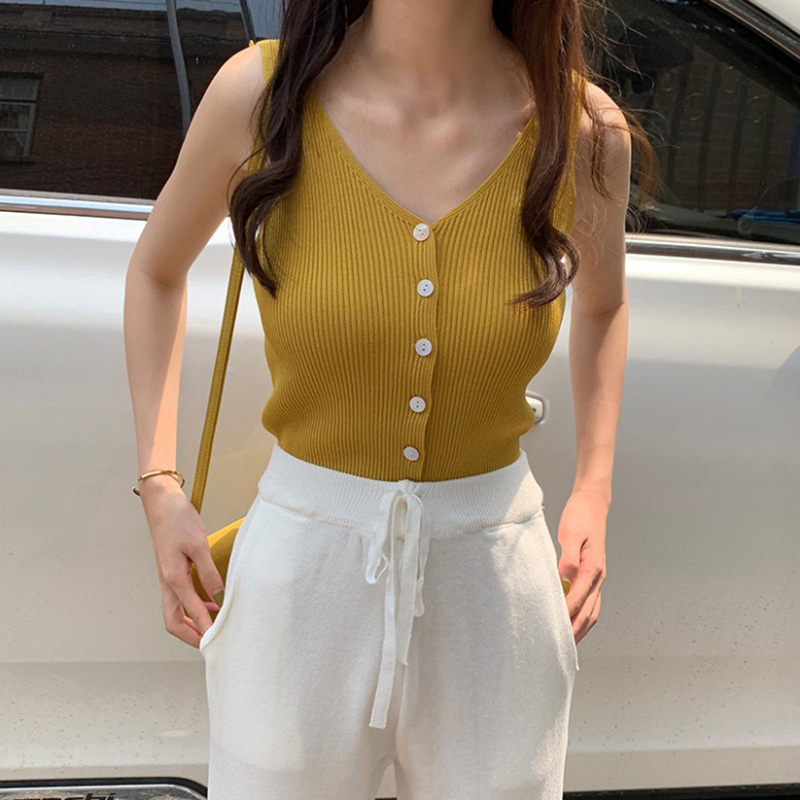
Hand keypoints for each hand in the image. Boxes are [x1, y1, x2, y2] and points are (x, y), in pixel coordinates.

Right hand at [138, 477, 224, 647]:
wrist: (160, 501)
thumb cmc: (177, 519)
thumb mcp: (199, 545)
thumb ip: (209, 572)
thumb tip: (219, 595)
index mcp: (173, 578)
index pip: (191, 613)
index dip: (204, 630)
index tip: (217, 642)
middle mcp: (167, 582)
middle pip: (173, 622)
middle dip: (190, 636)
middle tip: (210, 645)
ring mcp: (167, 577)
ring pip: (175, 611)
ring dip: (191, 623)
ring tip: (213, 627)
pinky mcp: (170, 570)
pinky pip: (179, 597)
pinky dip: (193, 606)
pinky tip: (210, 602)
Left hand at [556, 488, 607, 644]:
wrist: (592, 504)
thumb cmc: (580, 517)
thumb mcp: (570, 533)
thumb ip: (567, 558)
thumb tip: (563, 579)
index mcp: (593, 569)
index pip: (577, 600)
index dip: (565, 617)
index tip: (552, 631)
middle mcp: (598, 578)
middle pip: (588, 613)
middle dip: (574, 632)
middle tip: (557, 649)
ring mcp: (597, 579)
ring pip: (591, 612)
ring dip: (579, 630)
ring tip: (565, 644)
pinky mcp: (592, 577)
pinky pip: (590, 604)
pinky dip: (582, 618)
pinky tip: (571, 623)